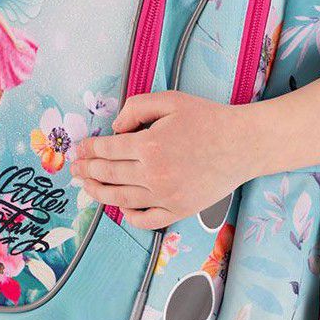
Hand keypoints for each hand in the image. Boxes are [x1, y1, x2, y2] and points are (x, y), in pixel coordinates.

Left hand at [70, 91, 255, 229]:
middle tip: (75, 168)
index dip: (88, 150)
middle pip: (108, 175)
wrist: (244, 144)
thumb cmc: (209, 118)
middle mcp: (154, 173)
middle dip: (86, 170)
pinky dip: (129, 217)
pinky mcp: (180, 209)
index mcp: (149, 144)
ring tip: (87, 186)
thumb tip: (114, 127)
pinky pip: (146, 219)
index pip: (106, 150)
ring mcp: (166, 195)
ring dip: (98, 193)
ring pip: (121, 199)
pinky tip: (121, 209)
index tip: (80, 149)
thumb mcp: (171, 100)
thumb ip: (137, 107)